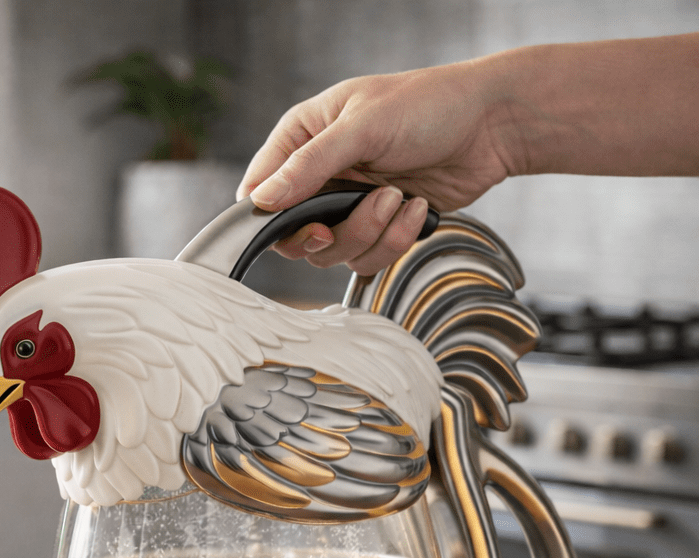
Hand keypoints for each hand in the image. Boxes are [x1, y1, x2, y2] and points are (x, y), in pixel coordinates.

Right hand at [236, 60, 514, 275]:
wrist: (491, 126)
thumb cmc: (429, 105)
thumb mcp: (362, 127)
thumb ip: (308, 165)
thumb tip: (261, 200)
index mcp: (303, 138)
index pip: (261, 190)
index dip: (273, 216)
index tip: (305, 221)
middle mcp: (320, 175)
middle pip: (295, 235)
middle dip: (332, 232)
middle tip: (360, 210)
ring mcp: (348, 204)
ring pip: (332, 253)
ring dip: (371, 233)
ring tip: (400, 197)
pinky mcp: (378, 227)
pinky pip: (368, 258)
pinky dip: (395, 240)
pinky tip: (417, 208)